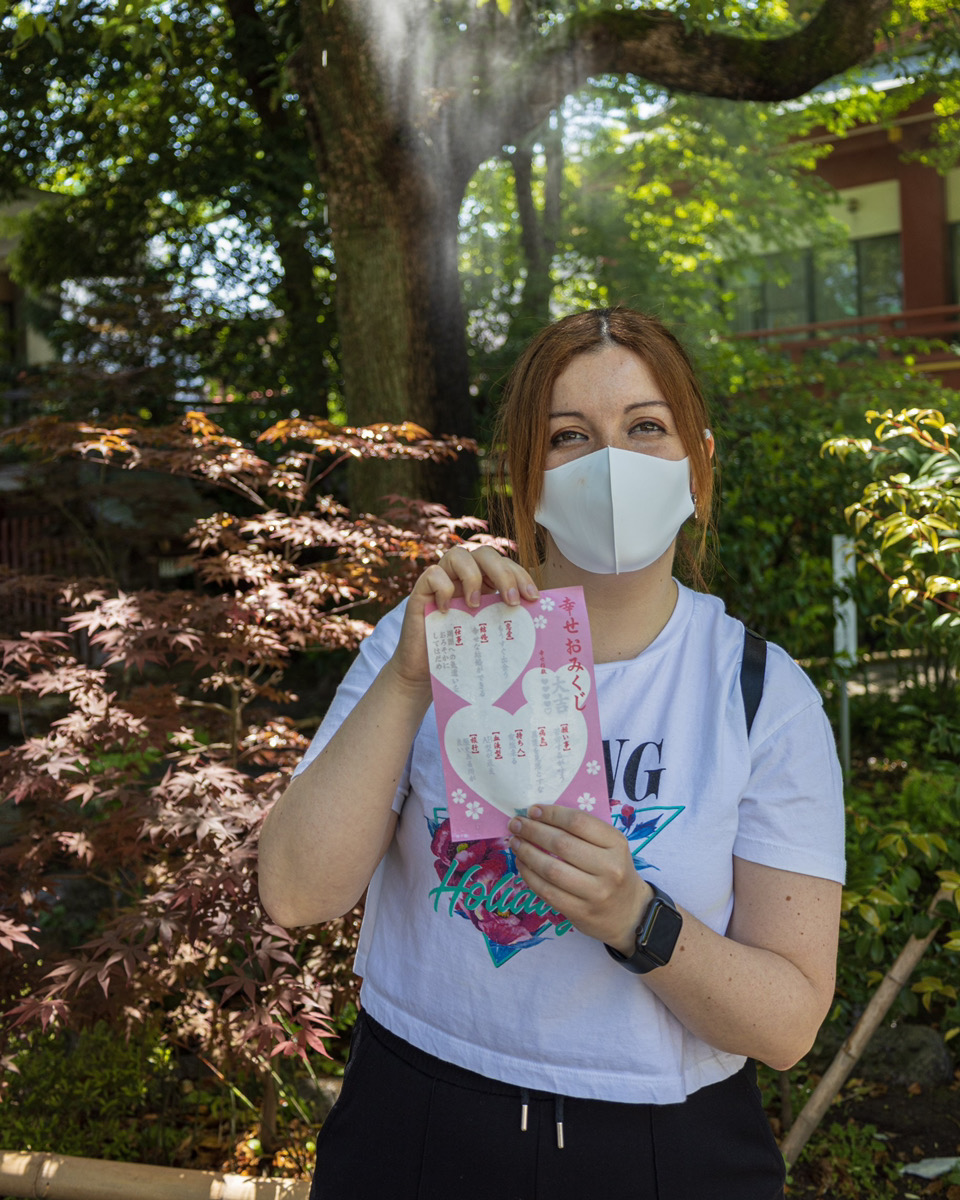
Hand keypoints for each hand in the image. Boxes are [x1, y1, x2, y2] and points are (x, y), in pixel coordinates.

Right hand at [388, 545, 539, 689]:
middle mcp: (462, 576)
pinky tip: (447, 610)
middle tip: (511, 601)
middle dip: (503, 573)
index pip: (504, 564)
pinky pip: (432, 573)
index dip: (520, 576)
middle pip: (485, 554)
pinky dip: (443, 588)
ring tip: (475, 605)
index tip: (533, 598)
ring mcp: (441, 580)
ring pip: (457, 555)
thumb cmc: (462, 651)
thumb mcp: (490, 632)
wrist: (426, 671)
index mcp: (483, 581)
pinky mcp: (420, 591)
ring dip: (472, 577)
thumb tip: (539, 618)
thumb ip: (506, 618)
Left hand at [508, 805, 651, 951]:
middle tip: (516, 824)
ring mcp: (595, 893)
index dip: (551, 814)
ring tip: (515, 842)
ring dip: (526, 853)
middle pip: (562, 844)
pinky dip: (529, 875)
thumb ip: (584, 832)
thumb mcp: (610, 847)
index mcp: (616, 843)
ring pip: (551, 869)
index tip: (532, 810)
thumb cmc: (613, 871)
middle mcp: (609, 868)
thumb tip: (540, 816)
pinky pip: (547, 891)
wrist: (629, 914)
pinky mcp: (580, 912)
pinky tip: (521, 864)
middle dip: (533, 831)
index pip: (579, 822)